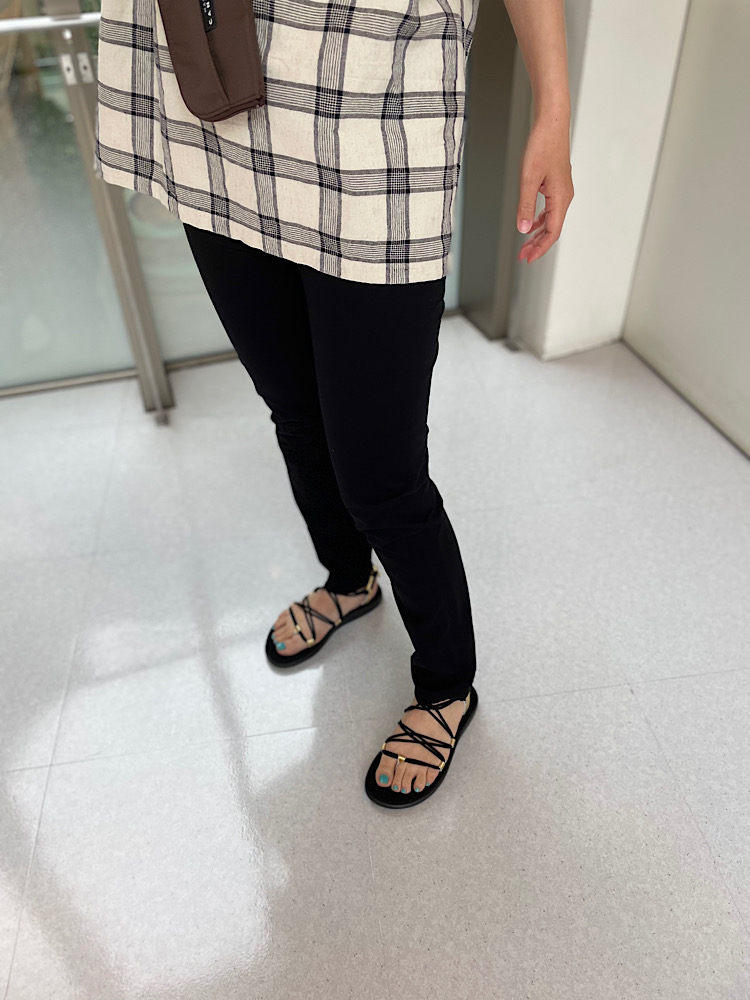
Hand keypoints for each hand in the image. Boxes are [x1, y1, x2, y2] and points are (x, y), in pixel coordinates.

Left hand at [516, 116, 573, 263]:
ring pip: (551, 220)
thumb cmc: (543, 146)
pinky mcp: (556, 184)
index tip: (527, 258)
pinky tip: (530, 224)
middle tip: (522, 256)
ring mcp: (561, 191)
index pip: (552, 233)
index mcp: (561, 199)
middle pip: (552, 229)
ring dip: (537, 234)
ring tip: (524, 244)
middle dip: (537, 245)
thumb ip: (526, 206)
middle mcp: (564, 197)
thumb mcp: (529, 179)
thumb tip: (523, 229)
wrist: (552, 123)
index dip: (540, 248)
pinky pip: (549, 209)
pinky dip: (539, 220)